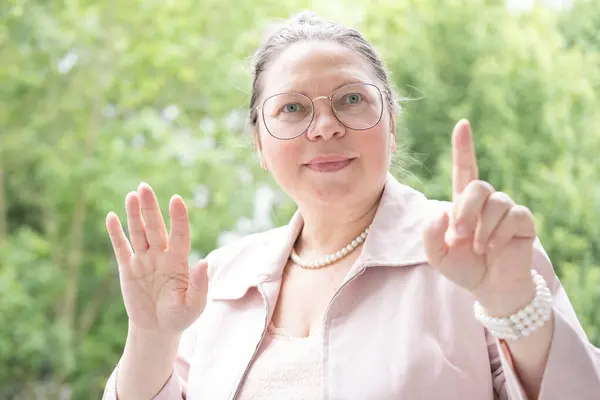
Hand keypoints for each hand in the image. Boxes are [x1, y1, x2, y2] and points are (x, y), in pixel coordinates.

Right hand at [106, 182, 207, 335]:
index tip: (176, 199)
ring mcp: (144, 260)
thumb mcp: (194, 306)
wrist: (158, 330)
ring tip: (132, 195)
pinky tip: (112, 217)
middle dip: (150, 208)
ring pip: (138, 233)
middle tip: (144, 187)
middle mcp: (161, 255)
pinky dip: (116, 233)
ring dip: (134, 214)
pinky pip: (121, 248)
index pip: (180, 234)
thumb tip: (205, 263)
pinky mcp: (128, 269)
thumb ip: (199, 285)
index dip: (178, 217)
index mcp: (179, 261)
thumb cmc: (180, 317)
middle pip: (155, 227)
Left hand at [422, 120, 536, 311]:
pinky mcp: (523, 221)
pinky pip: (514, 216)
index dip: (463, 147)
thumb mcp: (437, 255)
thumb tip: (442, 212)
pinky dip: (499, 234)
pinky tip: (494, 248)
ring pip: (497, 202)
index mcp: (463, 202)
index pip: (464, 168)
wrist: (489, 286)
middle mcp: (486, 201)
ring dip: (483, 229)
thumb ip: (431, 234)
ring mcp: (506, 209)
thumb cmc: (463, 266)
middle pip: (478, 187)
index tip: (462, 124)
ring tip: (480, 248)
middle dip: (466, 211)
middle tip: (460, 235)